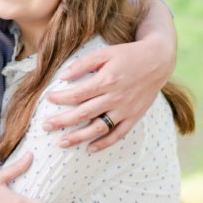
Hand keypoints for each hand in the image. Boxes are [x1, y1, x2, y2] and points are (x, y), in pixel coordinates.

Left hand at [43, 36, 171, 152]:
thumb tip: (62, 76)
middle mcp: (115, 98)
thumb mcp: (104, 53)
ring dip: (78, 137)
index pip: (77, 94)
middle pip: (83, 114)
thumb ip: (82, 64)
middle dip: (62, 121)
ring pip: (98, 128)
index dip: (60, 98)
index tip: (48, 99)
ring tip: (61, 143)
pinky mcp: (134, 117)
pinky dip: (104, 143)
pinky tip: (89, 148)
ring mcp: (125, 110)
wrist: (157, 61)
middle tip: (45, 126)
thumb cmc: (128, 55)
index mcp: (106, 81)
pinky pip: (118, 134)